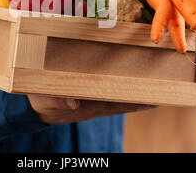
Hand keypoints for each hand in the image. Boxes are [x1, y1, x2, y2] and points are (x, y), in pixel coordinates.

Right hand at [28, 94, 155, 124]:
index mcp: (87, 106)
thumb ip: (56, 99)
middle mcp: (94, 105)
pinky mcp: (88, 97)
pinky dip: (121, 92)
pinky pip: (108, 94)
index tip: (152, 100)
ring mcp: (92, 102)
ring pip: (117, 98)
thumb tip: (72, 102)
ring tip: (153, 90)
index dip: (134, 102)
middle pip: (122, 101)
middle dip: (141, 98)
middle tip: (162, 92)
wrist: (33, 108)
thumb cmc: (40, 100)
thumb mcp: (44, 98)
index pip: (116, 104)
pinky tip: (129, 86)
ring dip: (134, 95)